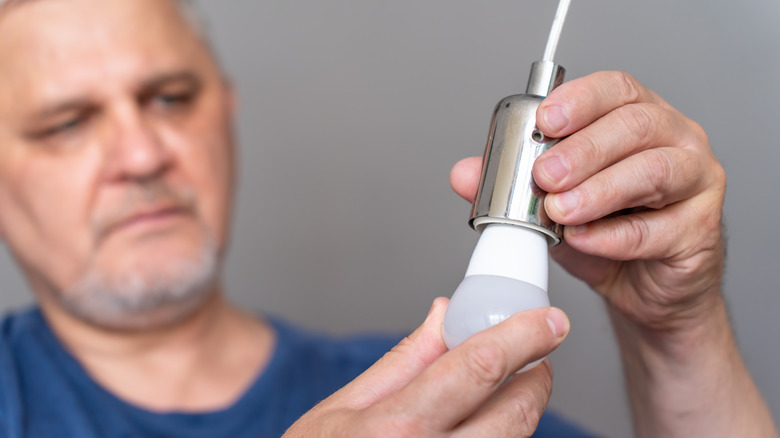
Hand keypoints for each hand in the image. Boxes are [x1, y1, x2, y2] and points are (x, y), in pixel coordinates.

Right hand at [283, 298, 569, 436]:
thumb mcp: (342, 409)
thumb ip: (403, 361)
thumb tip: (443, 315)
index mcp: (396, 430)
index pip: (479, 368)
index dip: (524, 336)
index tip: (549, 321)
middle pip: (515, 414)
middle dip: (534, 379)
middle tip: (531, 360)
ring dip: (519, 414)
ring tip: (500, 396)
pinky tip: (480, 428)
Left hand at [451, 71, 725, 332]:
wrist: (643, 290)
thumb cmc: (605, 233)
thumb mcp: (549, 205)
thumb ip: (509, 185)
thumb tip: (464, 173)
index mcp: (638, 119)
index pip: (615, 90)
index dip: (580, 99)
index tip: (545, 118)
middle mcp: (674, 141)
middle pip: (635, 126)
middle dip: (583, 149)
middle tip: (544, 175)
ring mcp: (696, 182)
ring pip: (653, 171)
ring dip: (599, 190)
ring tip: (560, 210)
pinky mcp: (701, 230)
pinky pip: (657, 229)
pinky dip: (612, 237)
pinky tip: (582, 240)